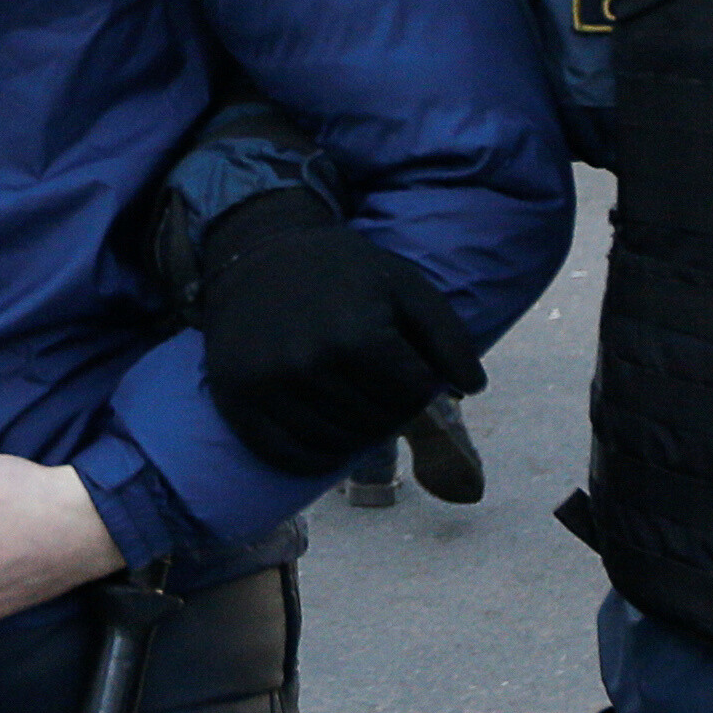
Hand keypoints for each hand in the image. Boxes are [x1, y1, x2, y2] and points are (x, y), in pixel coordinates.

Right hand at [191, 189, 487, 474]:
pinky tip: (326, 433)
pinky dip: (317, 456)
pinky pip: (290, 458)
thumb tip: (475, 388)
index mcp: (355, 334)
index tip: (408, 365)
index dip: (421, 384)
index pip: (413, 395)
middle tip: (378, 382)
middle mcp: (308, 365)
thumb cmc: (341, 270)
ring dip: (357, 432)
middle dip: (390, 407)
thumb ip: (448, 335)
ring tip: (353, 399)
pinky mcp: (237, 403)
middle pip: (377, 423)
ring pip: (338, 444)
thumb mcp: (405, 285)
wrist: (257, 254)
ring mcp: (269, 388)